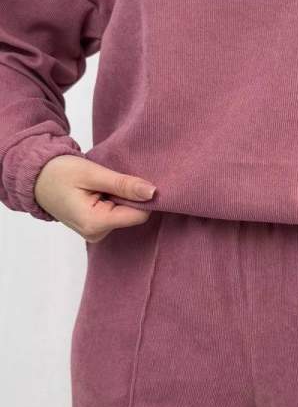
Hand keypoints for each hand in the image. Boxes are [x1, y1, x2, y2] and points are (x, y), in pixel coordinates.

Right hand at [34, 154, 156, 241]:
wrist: (35, 177)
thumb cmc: (59, 172)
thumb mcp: (93, 174)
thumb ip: (123, 184)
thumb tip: (153, 192)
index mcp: (95, 224)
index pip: (139, 215)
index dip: (141, 196)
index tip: (132, 179)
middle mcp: (96, 234)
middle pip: (132, 215)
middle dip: (128, 195)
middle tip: (109, 179)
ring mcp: (95, 233)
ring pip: (124, 214)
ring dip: (119, 197)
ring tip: (100, 184)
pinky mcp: (94, 228)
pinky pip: (115, 214)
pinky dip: (112, 201)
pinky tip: (99, 191)